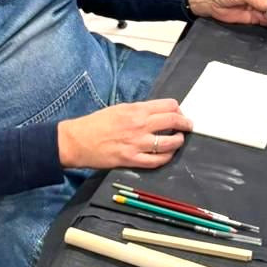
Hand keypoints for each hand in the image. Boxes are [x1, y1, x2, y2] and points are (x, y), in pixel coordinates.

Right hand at [58, 97, 191, 170]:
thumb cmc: (97, 123)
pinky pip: (156, 160)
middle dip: (185, 123)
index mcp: (136, 109)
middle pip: (172, 120)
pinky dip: (166, 158)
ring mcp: (137, 143)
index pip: (168, 105)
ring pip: (169, 142)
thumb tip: (157, 113)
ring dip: (178, 141)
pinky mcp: (132, 160)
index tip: (180, 113)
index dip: (178, 109)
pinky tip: (168, 155)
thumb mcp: (119, 108)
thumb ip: (139, 110)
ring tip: (179, 140)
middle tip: (188, 126)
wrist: (78, 140)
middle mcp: (140, 125)